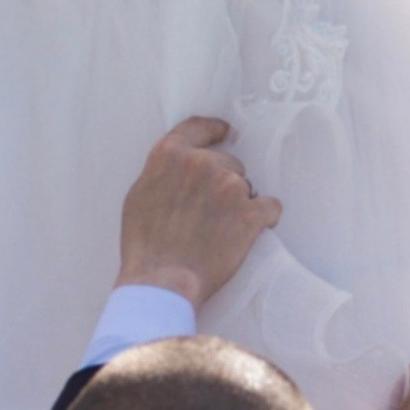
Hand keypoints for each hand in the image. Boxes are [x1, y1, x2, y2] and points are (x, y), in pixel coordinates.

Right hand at [116, 116, 278, 308]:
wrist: (161, 282)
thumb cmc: (144, 245)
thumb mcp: (139, 195)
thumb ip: (162, 173)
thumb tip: (178, 169)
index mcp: (169, 155)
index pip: (198, 128)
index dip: (214, 130)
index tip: (226, 133)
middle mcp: (201, 163)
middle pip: (228, 163)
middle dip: (224, 185)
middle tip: (211, 214)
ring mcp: (228, 186)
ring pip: (247, 187)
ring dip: (240, 204)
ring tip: (223, 231)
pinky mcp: (249, 213)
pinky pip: (270, 207)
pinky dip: (264, 218)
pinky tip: (252, 233)